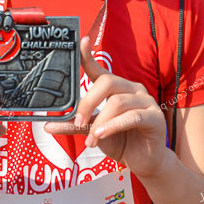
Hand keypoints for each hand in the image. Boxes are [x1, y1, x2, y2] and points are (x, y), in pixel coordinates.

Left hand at [44, 36, 166, 177]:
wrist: (144, 161)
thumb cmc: (121, 141)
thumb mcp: (94, 132)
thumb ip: (75, 126)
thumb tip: (48, 126)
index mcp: (116, 89)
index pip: (99, 70)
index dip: (89, 55)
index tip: (80, 42)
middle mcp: (131, 90)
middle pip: (107, 82)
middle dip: (88, 102)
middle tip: (78, 122)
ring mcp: (146, 101)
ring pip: (118, 102)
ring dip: (100, 121)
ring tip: (91, 139)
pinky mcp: (155, 117)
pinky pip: (133, 116)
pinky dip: (113, 126)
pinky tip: (102, 136)